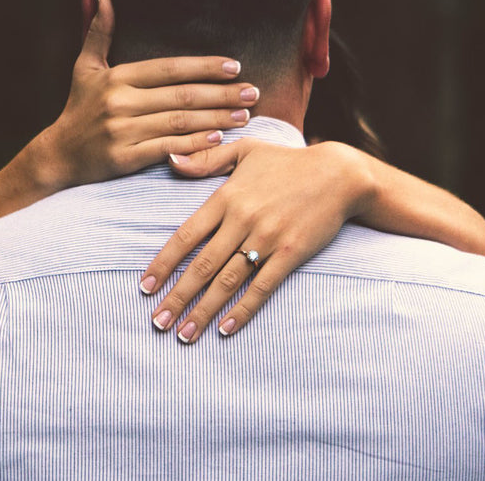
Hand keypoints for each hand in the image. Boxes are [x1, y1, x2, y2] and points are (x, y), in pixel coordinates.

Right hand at [30, 0, 261, 190]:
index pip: (169, 69)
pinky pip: (168, 148)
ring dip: (216, 118)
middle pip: (181, 96)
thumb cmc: (79, 108)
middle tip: (252, 92)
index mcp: (117, 78)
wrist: (58, 155)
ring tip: (244, 115)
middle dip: (221, 94)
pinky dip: (194, 143)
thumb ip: (99, 32)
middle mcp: (120, 102)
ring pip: (179, 122)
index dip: (203, 67)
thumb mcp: (86, 67)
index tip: (234, 66)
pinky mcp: (124, 158)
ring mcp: (122, 131)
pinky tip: (218, 137)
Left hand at [139, 139, 374, 342]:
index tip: (145, 288)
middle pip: (201, 266)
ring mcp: (267, 238)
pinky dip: (242, 310)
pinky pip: (262, 287)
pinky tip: (225, 329)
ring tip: (184, 334)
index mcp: (226, 197)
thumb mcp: (245, 150)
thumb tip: (170, 162)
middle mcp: (242, 220)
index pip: (185, 236)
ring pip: (227, 281)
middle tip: (157, 322)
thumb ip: (205, 160)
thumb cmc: (288, 162)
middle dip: (176, 297)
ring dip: (203, 311)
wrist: (339, 174)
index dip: (163, 264)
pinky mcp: (291, 254)